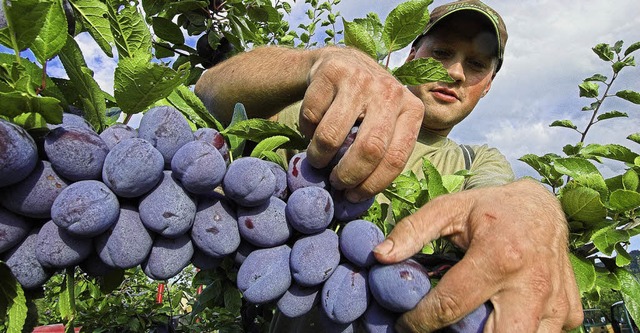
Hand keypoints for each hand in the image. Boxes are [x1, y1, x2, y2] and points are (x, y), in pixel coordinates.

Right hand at [301, 47, 424, 201]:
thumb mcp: (386, 124)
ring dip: (319, 157)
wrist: (341, 62)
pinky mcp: (332, 71)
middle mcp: (390, 91)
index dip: (372, 184)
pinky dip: (306, 130)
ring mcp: (361, 79)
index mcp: (412, 110)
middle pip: (369, 149)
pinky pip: (311, 116)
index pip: (396, 158)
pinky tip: (313, 127)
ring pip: (332, 136)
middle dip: (347, 175)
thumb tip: (359, 197)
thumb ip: (383, 152)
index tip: (353, 196)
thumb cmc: (365, 106)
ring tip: (318, 160)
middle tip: (335, 183)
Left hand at [373, 179, 583, 331]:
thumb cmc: (490, 209)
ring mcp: (556, 302)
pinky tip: (498, 318)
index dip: (420, 321)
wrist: (542, 207)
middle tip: (441, 330)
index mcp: (499, 256)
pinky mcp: (570, 312)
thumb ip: (412, 231)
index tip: (404, 323)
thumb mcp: (449, 209)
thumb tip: (380, 257)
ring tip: (469, 322)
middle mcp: (533, 284)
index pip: (451, 306)